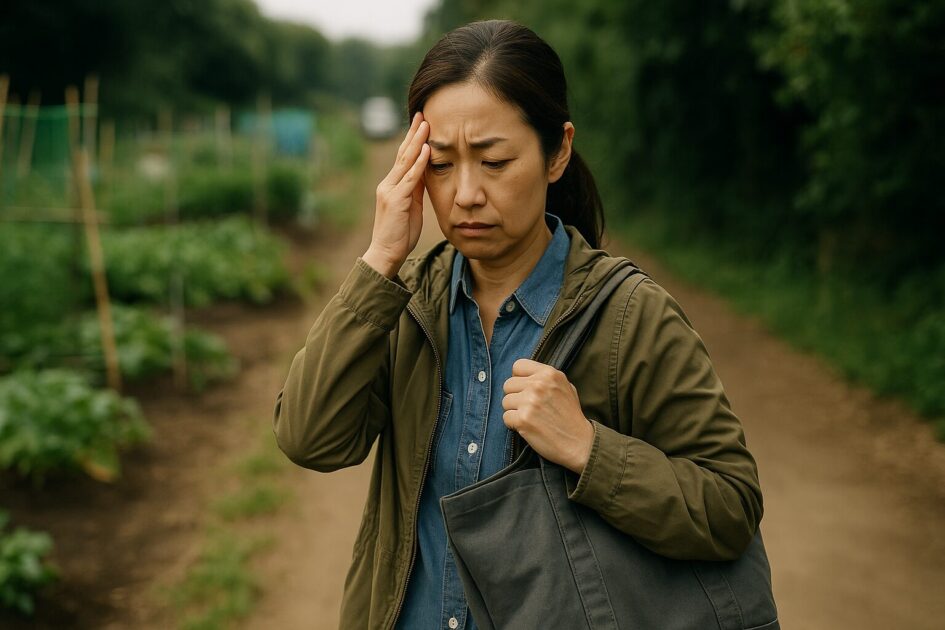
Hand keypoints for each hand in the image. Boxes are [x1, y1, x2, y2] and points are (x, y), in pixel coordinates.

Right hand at [362, 111, 429, 277]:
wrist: (385, 253)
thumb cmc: (399, 235)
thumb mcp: (411, 207)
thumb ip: (416, 190)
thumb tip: (426, 173)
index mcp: (392, 186)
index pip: (403, 158)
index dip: (412, 140)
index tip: (422, 123)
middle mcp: (388, 184)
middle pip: (403, 154)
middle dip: (414, 133)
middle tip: (423, 113)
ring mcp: (390, 191)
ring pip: (405, 161)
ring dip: (417, 141)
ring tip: (426, 124)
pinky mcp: (396, 200)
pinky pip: (410, 178)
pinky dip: (419, 163)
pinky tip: (426, 149)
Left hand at [502, 359, 594, 474]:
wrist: (579, 443)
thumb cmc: (571, 416)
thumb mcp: (566, 387)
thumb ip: (546, 378)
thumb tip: (525, 376)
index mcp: (549, 373)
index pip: (518, 366)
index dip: (519, 378)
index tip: (524, 389)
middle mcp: (538, 385)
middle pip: (508, 384)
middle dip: (515, 396)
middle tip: (528, 408)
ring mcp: (530, 402)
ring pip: (505, 401)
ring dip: (513, 411)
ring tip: (529, 418)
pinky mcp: (523, 419)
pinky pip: (506, 417)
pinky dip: (513, 424)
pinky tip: (527, 427)